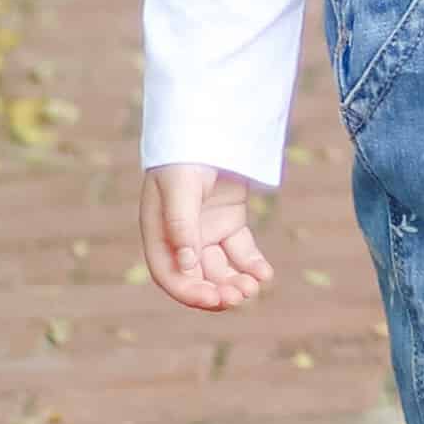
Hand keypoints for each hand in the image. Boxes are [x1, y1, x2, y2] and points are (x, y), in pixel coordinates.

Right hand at [142, 164, 273, 313]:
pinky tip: (265, 274)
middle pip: (197, 277)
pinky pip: (241, 252)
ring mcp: (206, 231)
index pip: (169, 274)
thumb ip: (181, 226)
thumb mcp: (180, 188)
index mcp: (158, 232)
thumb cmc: (186, 155)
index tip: (214, 299)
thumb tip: (186, 266)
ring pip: (221, 269)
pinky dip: (252, 265)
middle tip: (240, 296)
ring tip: (254, 287)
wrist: (211, 124)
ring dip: (236, 282)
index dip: (189, 291)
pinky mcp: (230, 222)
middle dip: (217, 291)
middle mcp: (180, 237)